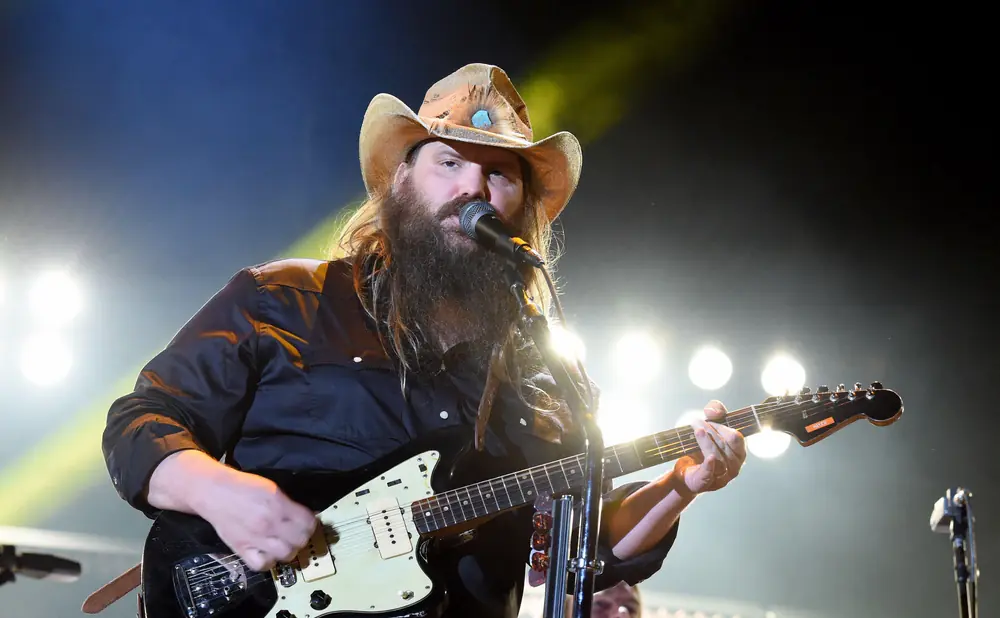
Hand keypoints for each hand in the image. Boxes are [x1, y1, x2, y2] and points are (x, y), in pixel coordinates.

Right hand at [192, 467, 317, 571]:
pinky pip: (262, 565)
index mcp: (278, 504)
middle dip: (303, 537)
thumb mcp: (272, 488)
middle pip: (300, 540)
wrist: (214, 493)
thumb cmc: (243, 487)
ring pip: (286, 554)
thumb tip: (305, 515)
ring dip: (290, 550)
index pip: (308, 523)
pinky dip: (269, 562)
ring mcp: (256, 538)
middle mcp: (269, 523)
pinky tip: (268, 553)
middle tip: (298, 534)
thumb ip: (289, 503)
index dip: (311, 523)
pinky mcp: (242, 549)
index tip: (308, 523)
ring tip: (285, 544)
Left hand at [673, 399, 745, 496]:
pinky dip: (710, 466)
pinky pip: (709, 475)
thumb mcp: (708, 426)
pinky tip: (710, 458)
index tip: (709, 417)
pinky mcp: (704, 483)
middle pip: (727, 447)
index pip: (736, 438)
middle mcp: (733, 466)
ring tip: (697, 431)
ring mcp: (720, 477)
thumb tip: (714, 410)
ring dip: (706, 442)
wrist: (684, 471)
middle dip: (712, 431)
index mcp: (738, 452)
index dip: (723, 426)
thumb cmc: (700, 448)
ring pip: (718, 458)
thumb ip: (714, 413)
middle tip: (696, 422)